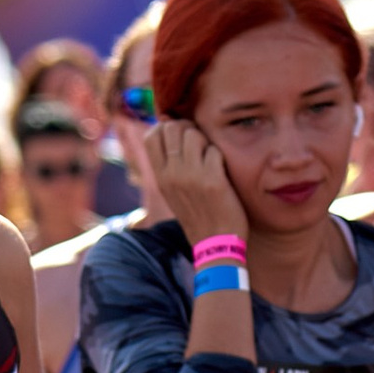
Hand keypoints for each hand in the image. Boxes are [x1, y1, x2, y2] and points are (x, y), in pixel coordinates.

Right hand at [147, 120, 248, 254]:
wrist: (215, 245)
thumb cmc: (198, 214)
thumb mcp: (173, 192)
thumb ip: (169, 166)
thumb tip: (170, 133)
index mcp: (159, 177)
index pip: (151, 135)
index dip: (167, 127)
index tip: (181, 137)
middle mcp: (171, 175)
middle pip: (172, 128)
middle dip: (188, 128)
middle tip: (199, 142)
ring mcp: (191, 177)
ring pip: (194, 134)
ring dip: (205, 140)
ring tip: (210, 156)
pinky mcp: (213, 182)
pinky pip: (214, 150)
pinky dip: (219, 155)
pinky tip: (221, 169)